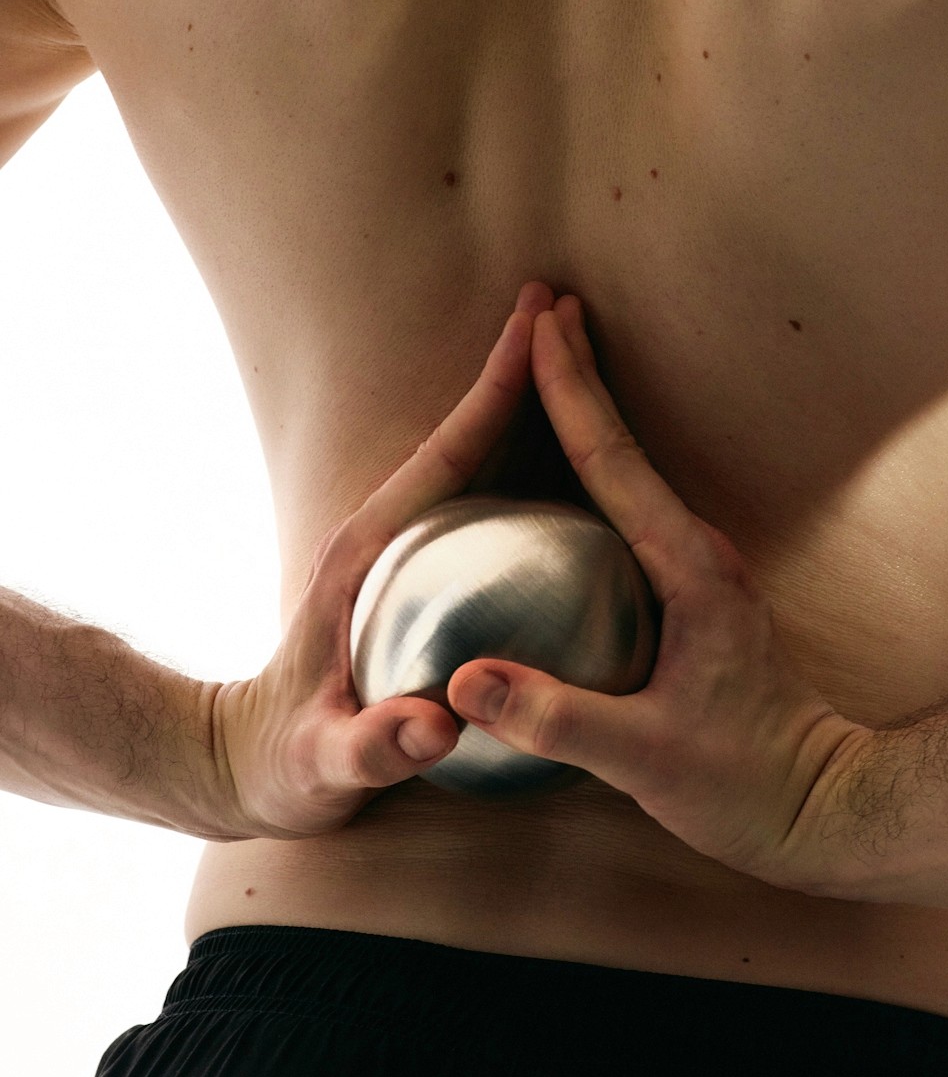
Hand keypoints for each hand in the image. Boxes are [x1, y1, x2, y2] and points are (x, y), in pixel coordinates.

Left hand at [215, 281, 557, 839]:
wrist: (244, 769)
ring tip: (573, 350)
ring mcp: (394, 550)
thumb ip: (375, 748)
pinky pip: (475, 499)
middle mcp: (380, 536)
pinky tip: (566, 459)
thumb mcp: (327, 768)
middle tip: (566, 306)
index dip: (494, 394)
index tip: (540, 332)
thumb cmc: (287, 768)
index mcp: (366, 555)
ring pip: (468, 460)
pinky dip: (516, 458)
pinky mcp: (408, 572)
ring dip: (518, 404)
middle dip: (515, 371)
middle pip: (462, 438)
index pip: (445, 459)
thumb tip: (437, 724)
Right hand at [446, 295, 864, 889]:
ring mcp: (701, 569)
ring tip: (550, 356)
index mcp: (690, 572)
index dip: (571, 392)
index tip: (539, 327)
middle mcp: (700, 553)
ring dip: (590, 409)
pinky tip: (568, 465)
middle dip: (580, 372)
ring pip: (631, 469)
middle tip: (544, 302)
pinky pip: (632, 506)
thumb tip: (465, 681)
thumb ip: (558, 719)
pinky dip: (598, 462)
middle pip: (624, 444)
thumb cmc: (744, 785)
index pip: (614, 462)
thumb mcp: (646, 761)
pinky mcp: (695, 592)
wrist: (822, 805)